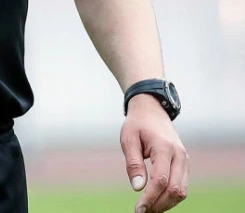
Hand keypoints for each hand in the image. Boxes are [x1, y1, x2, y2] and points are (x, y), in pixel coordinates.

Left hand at [120, 94, 188, 212]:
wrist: (152, 110)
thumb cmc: (137, 124)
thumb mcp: (128, 139)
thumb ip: (133, 163)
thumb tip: (138, 188)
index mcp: (164, 148)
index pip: (161, 180)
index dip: (150, 198)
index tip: (138, 209)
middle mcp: (179, 155)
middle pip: (175, 189)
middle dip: (159, 204)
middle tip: (142, 211)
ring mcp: (184, 160)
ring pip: (182, 190)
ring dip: (166, 203)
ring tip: (148, 209)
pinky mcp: (184, 164)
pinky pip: (182, 185)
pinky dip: (171, 196)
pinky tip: (156, 200)